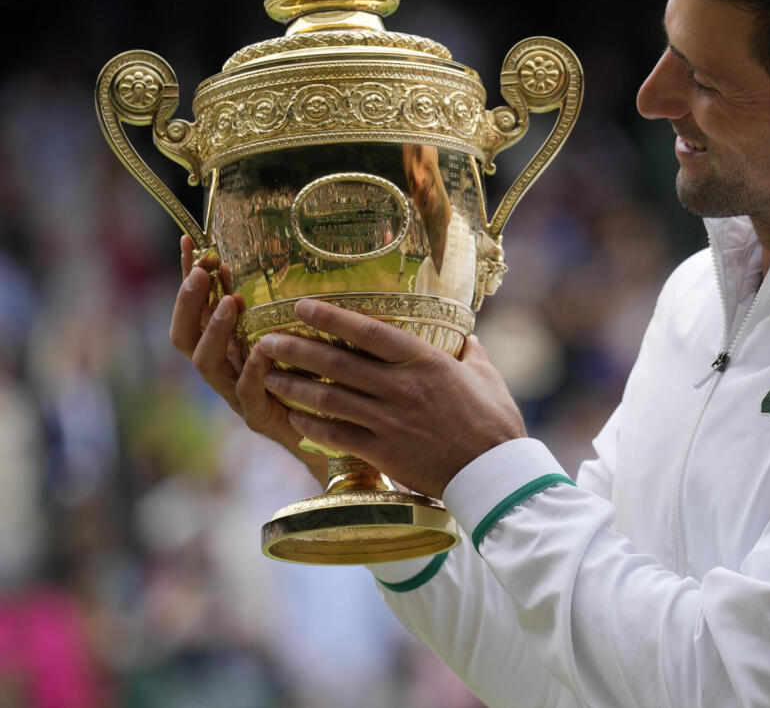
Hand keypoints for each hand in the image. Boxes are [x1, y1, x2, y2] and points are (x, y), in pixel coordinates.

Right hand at [169, 236, 326, 483]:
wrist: (334, 437)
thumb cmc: (315, 380)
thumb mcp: (295, 335)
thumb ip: (279, 306)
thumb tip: (277, 257)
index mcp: (226, 348)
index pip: (195, 309)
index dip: (188, 277)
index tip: (190, 241)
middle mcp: (224, 371)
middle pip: (184, 337)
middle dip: (188, 302)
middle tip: (202, 272)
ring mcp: (237, 396)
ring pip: (207, 364)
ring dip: (214, 329)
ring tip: (230, 301)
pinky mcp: (260, 418)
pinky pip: (248, 392)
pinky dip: (253, 369)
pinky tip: (262, 348)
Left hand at [253, 298, 525, 497]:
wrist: (493, 472)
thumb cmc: (494, 421)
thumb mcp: (486, 375)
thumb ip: (469, 353)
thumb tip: (466, 338)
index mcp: (425, 362)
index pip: (370, 331)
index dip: (333, 316)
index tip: (303, 305)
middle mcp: (401, 387)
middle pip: (337, 363)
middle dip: (297, 349)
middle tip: (267, 340)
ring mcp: (389, 421)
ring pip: (329, 399)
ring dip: (294, 386)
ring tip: (268, 376)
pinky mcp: (383, 453)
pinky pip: (337, 436)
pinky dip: (312, 426)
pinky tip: (294, 418)